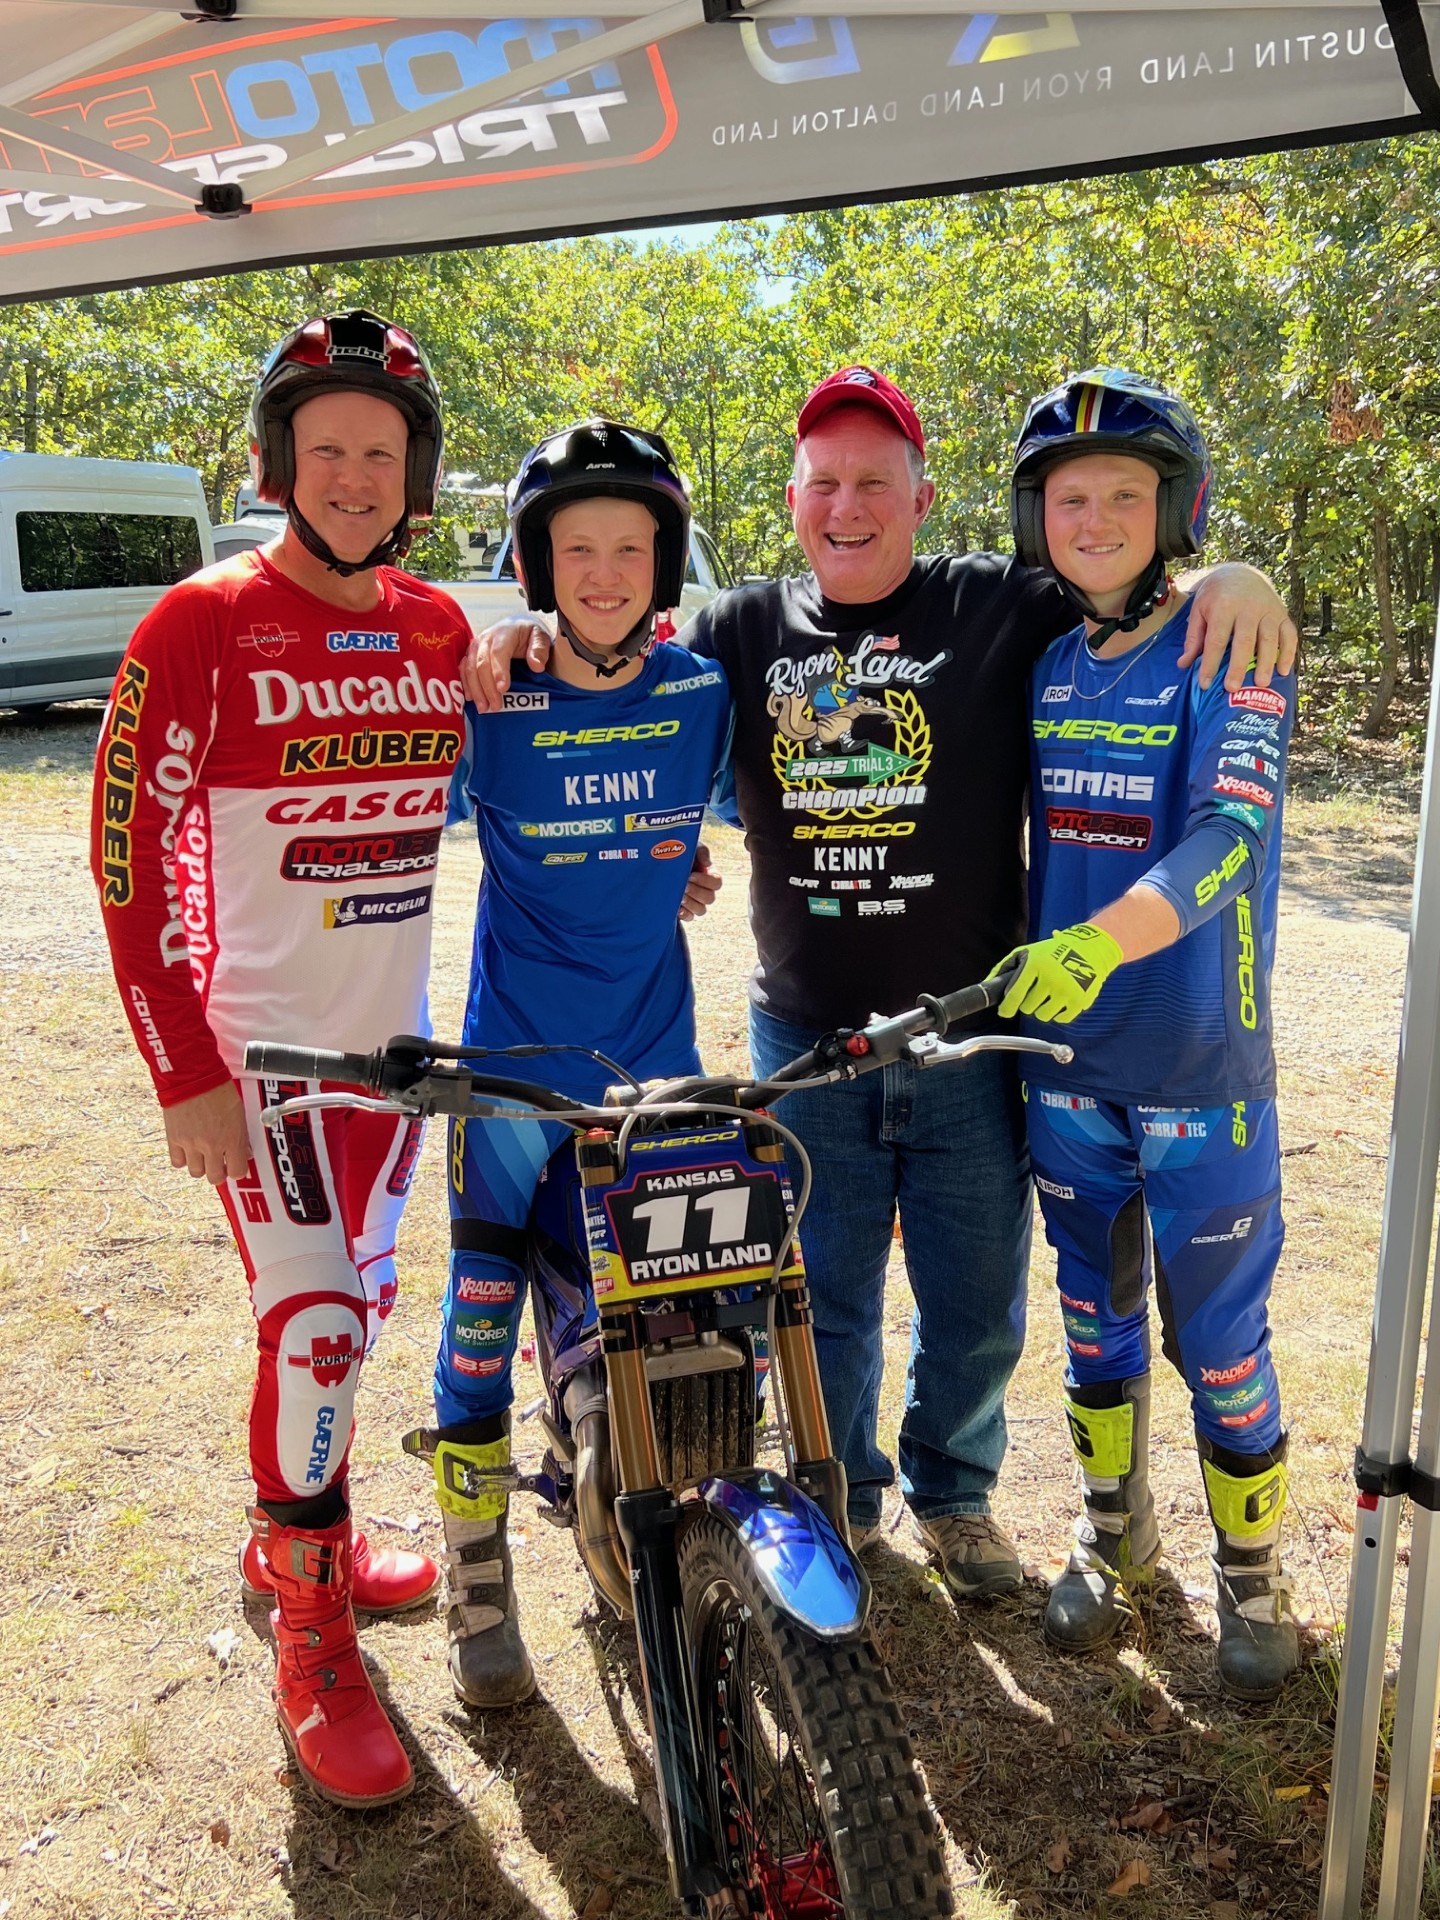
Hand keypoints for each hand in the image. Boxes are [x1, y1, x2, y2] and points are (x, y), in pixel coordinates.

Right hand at [162, 1082, 250, 1185]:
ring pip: (196, 1173)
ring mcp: (191, 1144)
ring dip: (201, 1166)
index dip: (237, 1170)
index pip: (237, 1171)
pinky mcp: (174, 1139)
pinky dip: (183, 1159)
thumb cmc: (218, 1088)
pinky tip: (188, 1150)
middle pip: (215, 1177)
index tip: (236, 1165)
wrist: (192, 1075)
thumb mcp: (239, 1111)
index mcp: (231, 1138)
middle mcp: (211, 1146)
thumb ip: (242, 1135)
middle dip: (219, 1172)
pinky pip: (178, 1162)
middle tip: (220, 1162)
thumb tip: (245, 1152)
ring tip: (203, 1154)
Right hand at [459, 617, 553, 711]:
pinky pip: (463, 670)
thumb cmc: (528, 634)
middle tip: (495, 706)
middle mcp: (486, 638)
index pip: (498, 652)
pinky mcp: (470, 655)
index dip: (499, 671)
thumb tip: (537, 666)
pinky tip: (471, 699)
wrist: (516, 627)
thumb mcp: (541, 637)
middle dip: (487, 687)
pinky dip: (466, 685)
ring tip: (483, 708)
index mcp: (504, 633)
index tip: (503, 689)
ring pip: (470, 668)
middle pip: (481, 663)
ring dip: (475, 690)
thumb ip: (540, 649)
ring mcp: (475, 647)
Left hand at [680, 843, 721, 922]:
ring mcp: (696, 902)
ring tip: (679, 896)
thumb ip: (701, 851)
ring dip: (690, 903)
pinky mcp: (685, 911)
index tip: (691, 875)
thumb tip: (707, 864)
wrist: (658, 864)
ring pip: (701, 910)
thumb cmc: (678, 854)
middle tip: (684, 886)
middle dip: (696, 892)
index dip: (705, 881)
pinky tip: (676, 906)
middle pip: (710, 898)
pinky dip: (684, 913)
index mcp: (709, 876)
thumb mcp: (691, 847)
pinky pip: (690, 917)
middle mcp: (705, 891)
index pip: (717, 883)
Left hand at [991, 924, 1123, 1023]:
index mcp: (1035, 965)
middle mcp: (1051, 979)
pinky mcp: (1080, 1001)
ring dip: (1041, 1009)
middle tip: (1034, 992)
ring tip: (1047, 996)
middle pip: (1027, 1008)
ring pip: (1042, 1016)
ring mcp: (1066, 991)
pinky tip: (1060, 999)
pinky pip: (1060, 1019)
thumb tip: (987, 985)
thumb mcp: (1027, 952)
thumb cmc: (1053, 951)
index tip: (1005, 1012)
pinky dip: (1058, 1012)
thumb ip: (1004, 968)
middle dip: (1027, 1002)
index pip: (1015, 994)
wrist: (1091, 950)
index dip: (1007, 1007)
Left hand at [1177, 563, 1298, 691]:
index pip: (1216, 639)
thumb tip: (1184, 664)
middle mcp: (1249, 607)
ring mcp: (1268, 610)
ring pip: (1270, 639)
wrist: (1240, 573)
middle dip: (1239, 666)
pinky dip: (1288, 653)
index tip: (1205, 684)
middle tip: (1233, 688)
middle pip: (1245, 641)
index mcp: (1224, 606)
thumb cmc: (1216, 596)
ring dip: (1266, 663)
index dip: (1210, 663)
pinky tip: (1283, 671)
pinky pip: (1289, 634)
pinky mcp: (1282, 614)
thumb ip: (1193, 637)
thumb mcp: (1199, 610)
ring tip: (1261, 684)